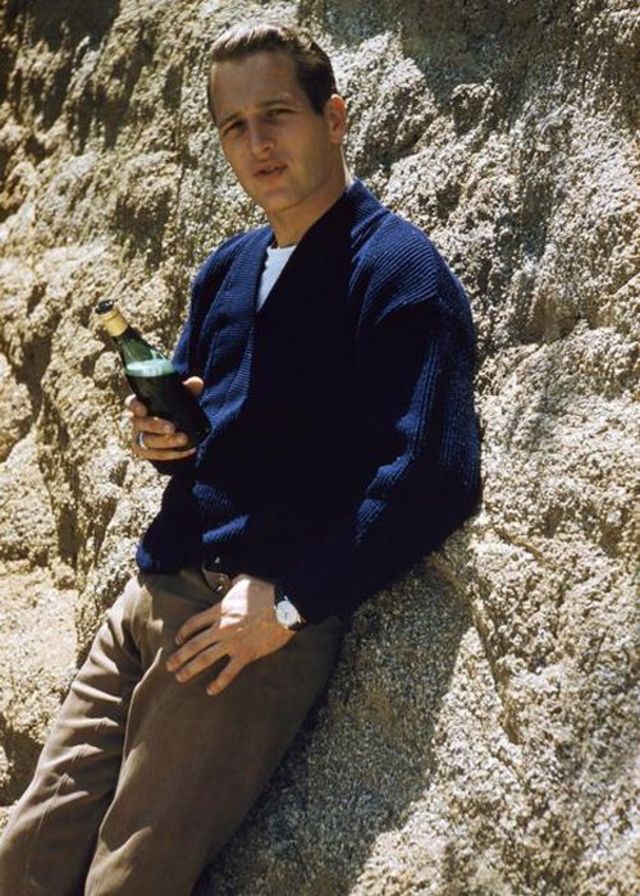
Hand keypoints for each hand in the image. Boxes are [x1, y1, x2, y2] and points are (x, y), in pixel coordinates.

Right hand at [126, 376, 202, 460]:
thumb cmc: (170, 409)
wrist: (171, 429)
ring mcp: (140, 438)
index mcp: (141, 405)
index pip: (131, 403)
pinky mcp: (147, 452)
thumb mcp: (178, 398)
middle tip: (172, 427)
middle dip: (156, 426)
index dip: (134, 406)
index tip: (143, 409)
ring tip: (184, 439)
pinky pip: (157, 455)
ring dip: (166, 442)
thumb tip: (197, 382)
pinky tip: (187, 450)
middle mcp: (137, 422)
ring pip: (148, 442)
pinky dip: (173, 453)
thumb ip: (186, 389)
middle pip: (141, 425)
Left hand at [166, 575, 295, 694]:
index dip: (183, 633)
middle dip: (180, 656)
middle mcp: (221, 628)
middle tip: (169, 666)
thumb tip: (229, 583)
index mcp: (220, 611)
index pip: (194, 624)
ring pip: (205, 658)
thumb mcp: (244, 582)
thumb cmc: (266, 592)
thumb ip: (232, 584)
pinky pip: (229, 671)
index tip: (178, 640)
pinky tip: (211, 690)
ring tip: (180, 677)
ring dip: (190, 669)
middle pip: (194, 644)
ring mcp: (233, 642)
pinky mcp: (246, 654)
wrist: (284, 607)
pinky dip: (219, 682)